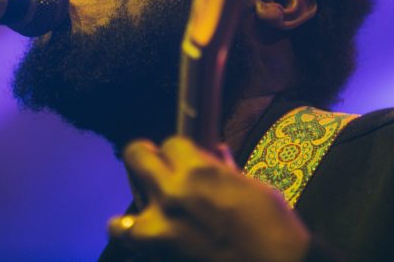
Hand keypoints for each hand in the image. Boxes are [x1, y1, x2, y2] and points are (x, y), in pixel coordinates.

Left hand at [108, 136, 310, 260]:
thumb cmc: (273, 226)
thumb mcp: (251, 187)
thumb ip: (222, 170)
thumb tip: (214, 153)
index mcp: (198, 171)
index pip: (169, 142)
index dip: (177, 150)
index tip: (183, 158)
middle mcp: (171, 195)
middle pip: (135, 157)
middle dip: (144, 159)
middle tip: (152, 169)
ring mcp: (160, 232)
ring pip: (120, 221)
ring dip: (135, 218)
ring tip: (150, 219)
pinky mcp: (160, 258)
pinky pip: (135, 251)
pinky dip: (139, 248)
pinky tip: (150, 246)